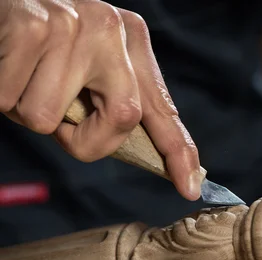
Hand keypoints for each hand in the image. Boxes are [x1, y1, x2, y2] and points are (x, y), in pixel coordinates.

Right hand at [0, 0, 200, 199]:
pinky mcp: (32, 27)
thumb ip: (113, 104)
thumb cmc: (40, 50)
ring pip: (48, 117)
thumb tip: (137, 151)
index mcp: (132, 40)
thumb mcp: (88, 69)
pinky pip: (11, 101)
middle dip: (85, 139)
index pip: (161, 108)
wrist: (1, 5)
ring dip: (26, 110)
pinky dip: (2, 97)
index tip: (191, 188)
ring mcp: (74, 24)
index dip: (178, 150)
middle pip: (123, 119)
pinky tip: (7, 66)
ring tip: (24, 77)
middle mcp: (112, 29)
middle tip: (59, 119)